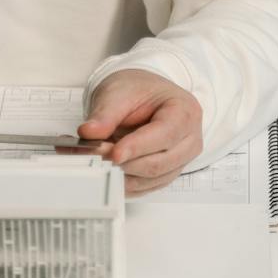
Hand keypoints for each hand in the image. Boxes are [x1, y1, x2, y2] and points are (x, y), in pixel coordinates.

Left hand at [77, 69, 202, 195]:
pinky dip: (124, 182)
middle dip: (126, 163)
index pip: (165, 134)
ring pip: (152, 179)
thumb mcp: (118, 93)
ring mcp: (181, 160)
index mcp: (185, 111)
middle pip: (160, 163)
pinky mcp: (167, 174)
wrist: (143, 96)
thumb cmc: (138, 90)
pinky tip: (107, 171)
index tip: (113, 153)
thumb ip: (104, 114)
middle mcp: (189, 140)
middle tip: (96, 155)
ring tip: (98, 159)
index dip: (138, 146)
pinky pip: (146, 187)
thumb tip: (88, 132)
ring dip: (122, 174)